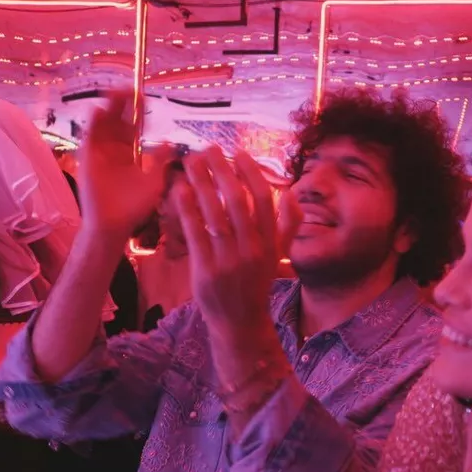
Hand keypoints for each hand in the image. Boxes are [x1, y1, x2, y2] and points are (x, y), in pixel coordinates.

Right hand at [78, 91, 171, 239]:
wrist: (114, 226)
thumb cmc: (135, 208)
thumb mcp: (154, 182)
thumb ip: (160, 161)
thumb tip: (168, 141)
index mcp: (130, 155)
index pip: (133, 128)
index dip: (138, 113)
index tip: (144, 97)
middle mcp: (114, 151)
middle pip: (118, 121)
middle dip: (123, 105)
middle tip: (130, 88)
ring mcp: (99, 154)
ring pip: (103, 125)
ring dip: (108, 108)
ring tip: (116, 91)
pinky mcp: (87, 160)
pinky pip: (89, 138)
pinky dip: (92, 124)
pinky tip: (98, 110)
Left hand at [173, 146, 300, 380]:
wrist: (240, 322)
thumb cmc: (256, 284)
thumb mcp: (278, 256)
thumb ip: (288, 225)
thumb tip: (291, 194)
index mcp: (270, 243)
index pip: (262, 200)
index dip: (250, 173)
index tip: (238, 153)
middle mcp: (251, 250)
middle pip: (237, 202)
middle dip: (222, 171)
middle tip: (208, 149)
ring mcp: (228, 261)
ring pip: (215, 214)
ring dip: (201, 184)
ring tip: (190, 163)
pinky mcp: (206, 271)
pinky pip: (195, 234)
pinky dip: (187, 210)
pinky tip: (180, 190)